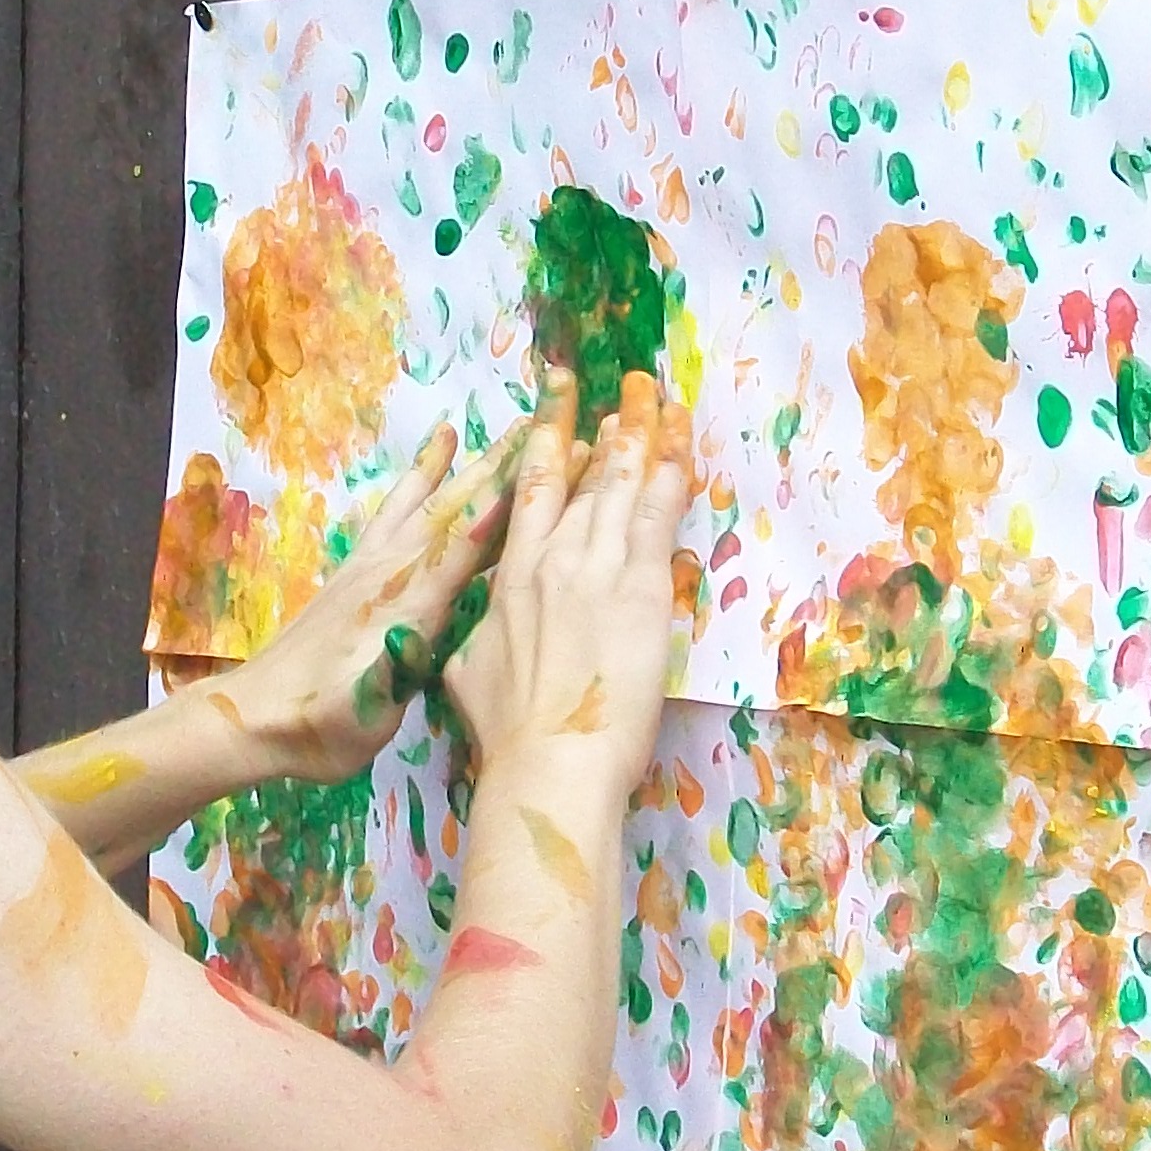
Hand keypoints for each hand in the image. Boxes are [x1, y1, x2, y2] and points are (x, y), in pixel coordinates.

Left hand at [213, 416, 525, 782]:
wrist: (255, 718)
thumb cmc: (322, 727)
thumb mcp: (368, 710)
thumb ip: (397, 668)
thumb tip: (422, 632)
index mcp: (406, 606)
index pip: (466, 541)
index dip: (510, 501)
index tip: (552, 461)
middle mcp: (391, 573)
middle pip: (452, 507)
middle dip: (501, 468)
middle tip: (545, 426)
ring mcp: (370, 566)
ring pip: (427, 502)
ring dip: (467, 465)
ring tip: (499, 429)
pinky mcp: (355, 570)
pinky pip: (395, 510)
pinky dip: (419, 479)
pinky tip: (432, 461)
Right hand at [444, 368, 690, 791]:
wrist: (548, 763)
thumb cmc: (508, 734)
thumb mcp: (468, 672)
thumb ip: (482, 636)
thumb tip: (484, 631)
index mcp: (510, 575)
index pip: (531, 489)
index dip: (547, 441)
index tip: (557, 405)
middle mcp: (554, 557)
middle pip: (585, 474)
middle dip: (607, 424)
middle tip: (626, 387)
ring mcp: (599, 567)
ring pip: (625, 482)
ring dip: (646, 435)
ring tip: (660, 398)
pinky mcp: (642, 589)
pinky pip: (662, 514)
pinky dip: (673, 474)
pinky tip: (681, 446)